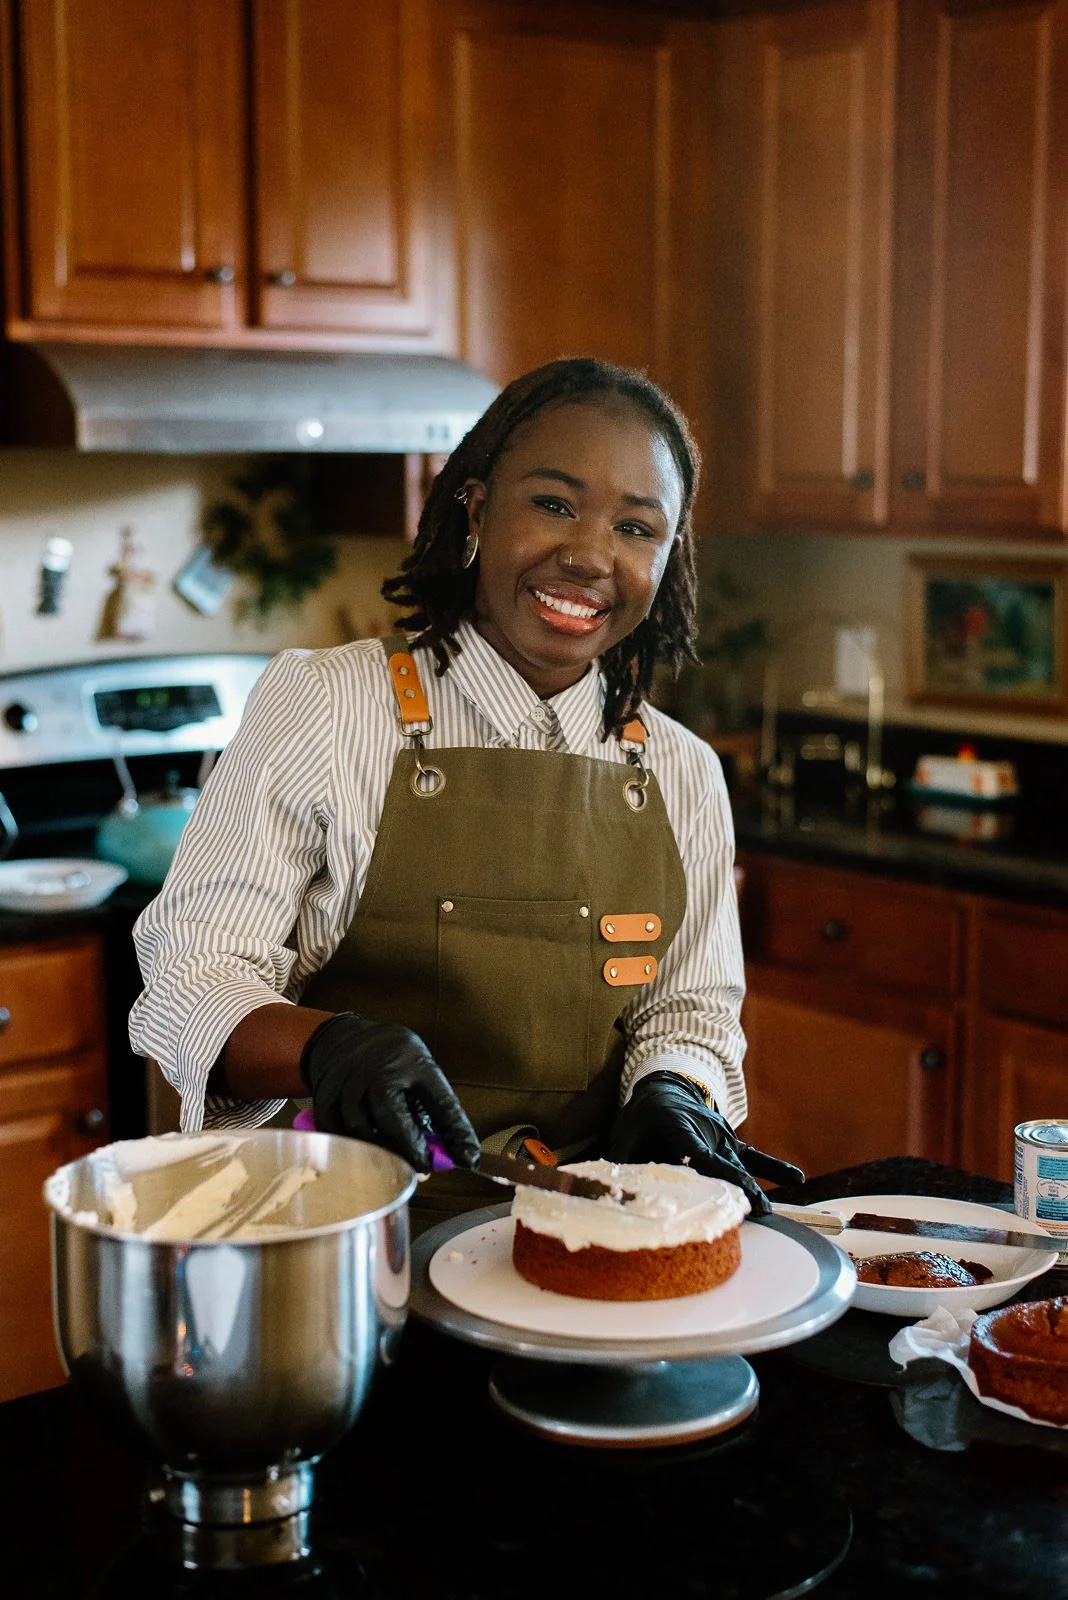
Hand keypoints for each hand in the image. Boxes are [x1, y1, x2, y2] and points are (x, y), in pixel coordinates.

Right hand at [300, 1012, 479, 1174]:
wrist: (342, 1038)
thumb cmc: (390, 1060)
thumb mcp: (421, 1070)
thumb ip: (438, 1109)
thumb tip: (459, 1154)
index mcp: (410, 1059)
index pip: (438, 1098)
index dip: (454, 1130)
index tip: (465, 1157)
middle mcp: (375, 1066)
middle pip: (389, 1114)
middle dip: (409, 1148)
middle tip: (424, 1168)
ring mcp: (346, 1080)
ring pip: (359, 1127)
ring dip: (380, 1152)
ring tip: (395, 1164)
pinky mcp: (324, 1095)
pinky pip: (334, 1131)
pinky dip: (351, 1148)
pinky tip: (364, 1154)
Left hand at [606, 1070, 803, 1215]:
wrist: (664, 1090)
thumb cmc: (641, 1120)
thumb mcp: (624, 1140)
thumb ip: (626, 1168)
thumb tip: (620, 1200)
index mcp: (679, 1131)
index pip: (698, 1155)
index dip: (713, 1172)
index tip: (725, 1189)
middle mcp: (706, 1134)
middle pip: (723, 1164)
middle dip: (738, 1187)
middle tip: (756, 1211)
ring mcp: (722, 1138)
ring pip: (740, 1164)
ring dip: (753, 1187)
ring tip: (768, 1210)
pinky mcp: (730, 1143)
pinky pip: (754, 1156)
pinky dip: (773, 1167)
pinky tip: (796, 1180)